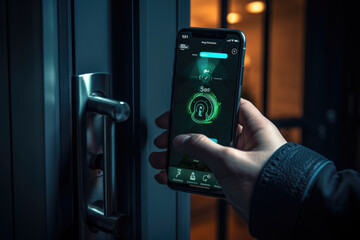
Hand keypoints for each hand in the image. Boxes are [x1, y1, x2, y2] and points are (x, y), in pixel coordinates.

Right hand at [149, 98, 286, 221]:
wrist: (278, 217)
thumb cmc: (270, 185)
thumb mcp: (231, 161)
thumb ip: (203, 148)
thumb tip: (182, 140)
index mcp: (255, 129)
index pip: (232, 105)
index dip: (210, 103)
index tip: (189, 104)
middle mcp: (247, 143)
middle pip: (211, 130)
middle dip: (186, 133)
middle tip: (168, 134)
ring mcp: (238, 161)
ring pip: (205, 152)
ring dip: (182, 155)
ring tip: (161, 157)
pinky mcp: (231, 178)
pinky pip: (207, 171)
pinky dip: (190, 172)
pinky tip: (171, 174)